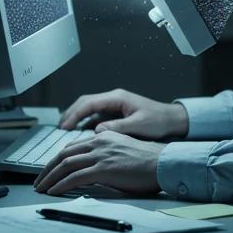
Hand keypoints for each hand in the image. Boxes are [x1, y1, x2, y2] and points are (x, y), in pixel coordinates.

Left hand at [33, 131, 164, 195]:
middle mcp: (99, 142)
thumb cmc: (148, 162)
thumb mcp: (123, 151)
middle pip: (64, 154)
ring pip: (66, 165)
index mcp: (104, 137)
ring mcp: (100, 155)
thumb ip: (107, 154)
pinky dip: (61, 185)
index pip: (73, 147)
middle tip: (39, 180)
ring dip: (50, 178)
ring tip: (42, 188)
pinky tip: (54, 191)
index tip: (50, 169)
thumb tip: (94, 168)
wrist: (162, 163)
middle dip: (48, 168)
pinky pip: (75, 177)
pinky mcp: (103, 169)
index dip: (58, 159)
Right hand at [58, 88, 188, 140]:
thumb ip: (118, 127)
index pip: (89, 103)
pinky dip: (85, 123)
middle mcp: (113, 99)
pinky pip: (95, 116)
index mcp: (117, 98)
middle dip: (71, 114)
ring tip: (65, 131)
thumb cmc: (158, 121)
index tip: (65, 126)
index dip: (75, 114)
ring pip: (89, 108)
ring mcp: (114, 106)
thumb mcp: (139, 125)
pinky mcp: (115, 114)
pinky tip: (80, 133)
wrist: (172, 120)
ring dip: (76, 117)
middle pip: (85, 103)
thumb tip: (98, 131)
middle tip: (61, 129)